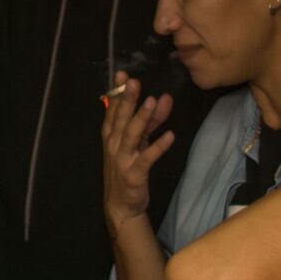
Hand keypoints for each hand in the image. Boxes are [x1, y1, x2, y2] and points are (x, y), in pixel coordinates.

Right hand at [101, 73, 175, 229]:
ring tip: (152, 101)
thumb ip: (149, 123)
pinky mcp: (134, 173)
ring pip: (131, 134)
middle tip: (135, 81)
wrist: (121, 204)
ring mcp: (122, 159)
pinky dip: (158, 146)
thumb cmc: (127, 169)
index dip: (118, 92)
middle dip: (128, 99)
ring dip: (142, 118)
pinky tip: (170, 135)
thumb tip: (161, 100)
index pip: (113, 110)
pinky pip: (147, 157)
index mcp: (111, 136)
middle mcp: (113, 144)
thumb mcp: (136, 144)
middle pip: (121, 118)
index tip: (123, 75)